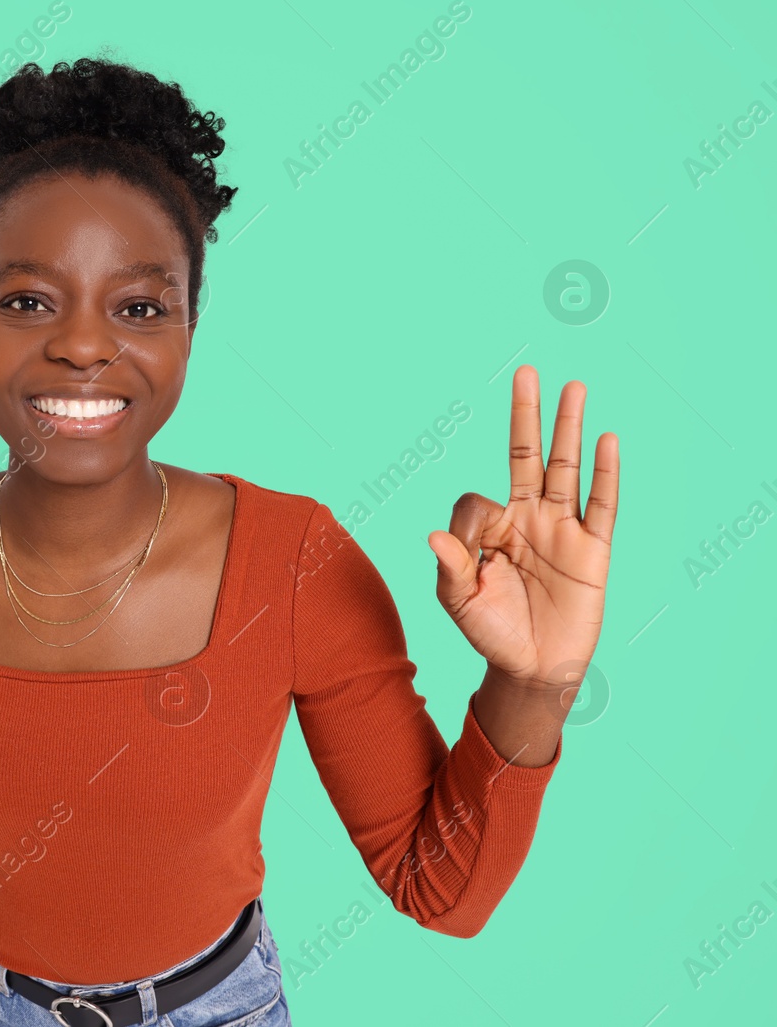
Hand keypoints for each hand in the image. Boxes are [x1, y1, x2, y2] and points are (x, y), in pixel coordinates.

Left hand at [427, 365, 618, 695]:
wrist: (531, 667)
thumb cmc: (490, 632)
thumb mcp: (458, 602)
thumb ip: (447, 568)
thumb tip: (433, 536)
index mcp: (492, 529)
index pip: (477, 500)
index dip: (470, 521)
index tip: (470, 553)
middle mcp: (528, 518)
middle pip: (527, 455)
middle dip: (526, 415)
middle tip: (526, 370)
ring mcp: (562, 529)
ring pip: (566, 469)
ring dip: (569, 428)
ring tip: (574, 387)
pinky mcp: (592, 549)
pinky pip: (600, 505)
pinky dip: (604, 473)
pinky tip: (606, 439)